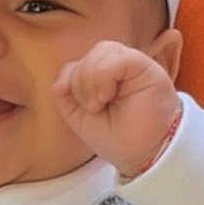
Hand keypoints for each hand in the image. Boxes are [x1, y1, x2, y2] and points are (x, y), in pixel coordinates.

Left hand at [52, 40, 180, 177]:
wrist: (144, 153)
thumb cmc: (118, 139)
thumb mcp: (81, 120)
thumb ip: (66, 98)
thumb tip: (59, 81)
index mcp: (101, 79)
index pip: (75, 66)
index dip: (71, 85)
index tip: (86, 109)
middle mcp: (117, 69)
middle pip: (86, 57)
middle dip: (80, 84)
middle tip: (94, 108)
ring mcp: (131, 65)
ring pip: (100, 51)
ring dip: (91, 80)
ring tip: (101, 102)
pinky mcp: (144, 65)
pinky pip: (116, 57)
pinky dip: (104, 76)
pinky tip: (108, 95)